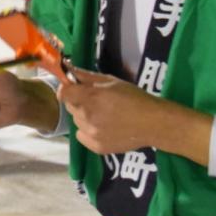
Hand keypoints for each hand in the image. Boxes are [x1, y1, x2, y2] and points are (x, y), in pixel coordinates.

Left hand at [60, 67, 212, 163]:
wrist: (152, 123)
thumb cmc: (133, 97)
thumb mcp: (111, 81)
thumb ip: (86, 76)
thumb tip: (67, 68)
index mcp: (91, 97)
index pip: (63, 93)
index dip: (66, 89)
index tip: (73, 88)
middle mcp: (88, 116)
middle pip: (70, 107)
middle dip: (78, 102)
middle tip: (96, 101)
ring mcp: (91, 134)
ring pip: (77, 121)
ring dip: (85, 116)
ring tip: (105, 115)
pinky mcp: (95, 147)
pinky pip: (82, 136)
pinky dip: (89, 131)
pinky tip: (105, 127)